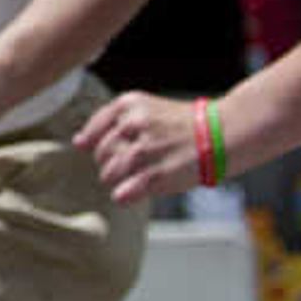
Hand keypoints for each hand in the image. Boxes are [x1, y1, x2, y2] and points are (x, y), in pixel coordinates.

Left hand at [77, 89, 209, 206]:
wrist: (223, 132)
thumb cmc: (182, 125)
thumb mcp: (146, 109)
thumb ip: (111, 122)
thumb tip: (78, 143)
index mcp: (128, 105)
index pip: (92, 131)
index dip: (101, 145)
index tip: (117, 149)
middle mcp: (132, 125)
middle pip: (100, 155)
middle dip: (112, 163)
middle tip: (137, 163)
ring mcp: (144, 150)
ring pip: (108, 175)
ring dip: (120, 180)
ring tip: (141, 175)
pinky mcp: (156, 174)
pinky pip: (122, 193)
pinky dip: (126, 195)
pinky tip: (139, 189)